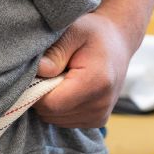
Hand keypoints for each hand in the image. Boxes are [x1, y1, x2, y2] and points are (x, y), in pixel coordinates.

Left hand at [34, 11, 141, 127]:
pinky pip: (64, 120)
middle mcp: (100, 104)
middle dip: (42, 95)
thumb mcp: (74, 32)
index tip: (38, 72)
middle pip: (51, 113)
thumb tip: (40, 70)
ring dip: (51, 101)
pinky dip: (60, 107)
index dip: (35, 90)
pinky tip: (69, 88)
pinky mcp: (97, 120)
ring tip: (62, 78)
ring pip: (55, 119)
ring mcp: (100, 116)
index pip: (50, 104)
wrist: (118, 42)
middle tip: (51, 72)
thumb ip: (56, 51)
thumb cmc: (93, 34)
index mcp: (95, 82)